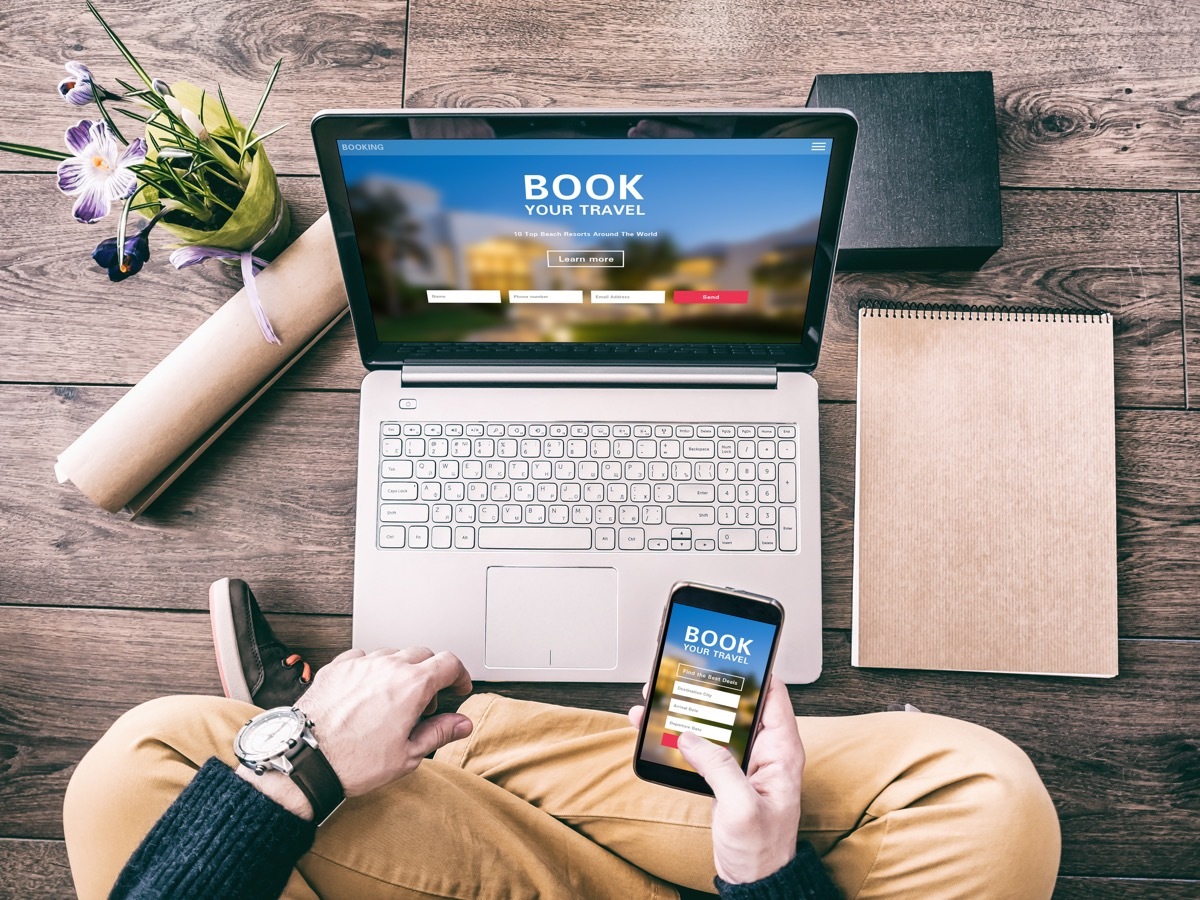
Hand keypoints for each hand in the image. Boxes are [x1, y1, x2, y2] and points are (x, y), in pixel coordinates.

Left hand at [239, 647, 472, 818]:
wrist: (306, 760)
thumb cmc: (354, 762)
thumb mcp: (408, 754)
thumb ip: (439, 733)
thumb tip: (462, 724)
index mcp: (411, 685)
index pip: (449, 662)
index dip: (459, 675)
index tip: (457, 687)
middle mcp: (387, 666)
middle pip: (422, 654)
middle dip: (431, 674)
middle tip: (425, 702)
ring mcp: (359, 664)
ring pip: (391, 654)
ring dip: (400, 670)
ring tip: (393, 699)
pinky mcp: (336, 668)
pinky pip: (362, 658)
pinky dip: (371, 669)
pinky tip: (367, 691)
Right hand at [629, 677, 803, 883]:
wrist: (753, 881)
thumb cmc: (762, 851)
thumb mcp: (742, 809)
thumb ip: (720, 769)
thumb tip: (691, 737)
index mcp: (781, 751)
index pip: (772, 694)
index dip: (752, 671)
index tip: (725, 655)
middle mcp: (764, 750)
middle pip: (736, 704)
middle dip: (706, 687)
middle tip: (679, 674)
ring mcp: (742, 762)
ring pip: (713, 722)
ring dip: (686, 709)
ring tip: (658, 697)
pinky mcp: (724, 774)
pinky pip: (700, 744)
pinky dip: (677, 734)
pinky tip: (654, 729)